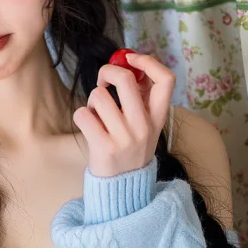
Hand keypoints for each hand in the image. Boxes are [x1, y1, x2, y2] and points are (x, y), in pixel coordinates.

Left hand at [73, 51, 173, 177]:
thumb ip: (141, 99)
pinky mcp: (104, 146)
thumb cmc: (129, 150)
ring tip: (96, 115)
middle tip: (103, 81)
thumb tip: (129, 64)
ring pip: (99, 96)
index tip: (131, 59)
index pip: (166, 80)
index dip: (148, 61)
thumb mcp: (145, 126)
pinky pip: (83, 114)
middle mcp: (144, 126)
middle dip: (108, 72)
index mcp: (157, 118)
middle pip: (126, 79)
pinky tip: (89, 126)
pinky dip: (81, 115)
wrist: (123, 188)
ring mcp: (124, 137)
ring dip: (92, 101)